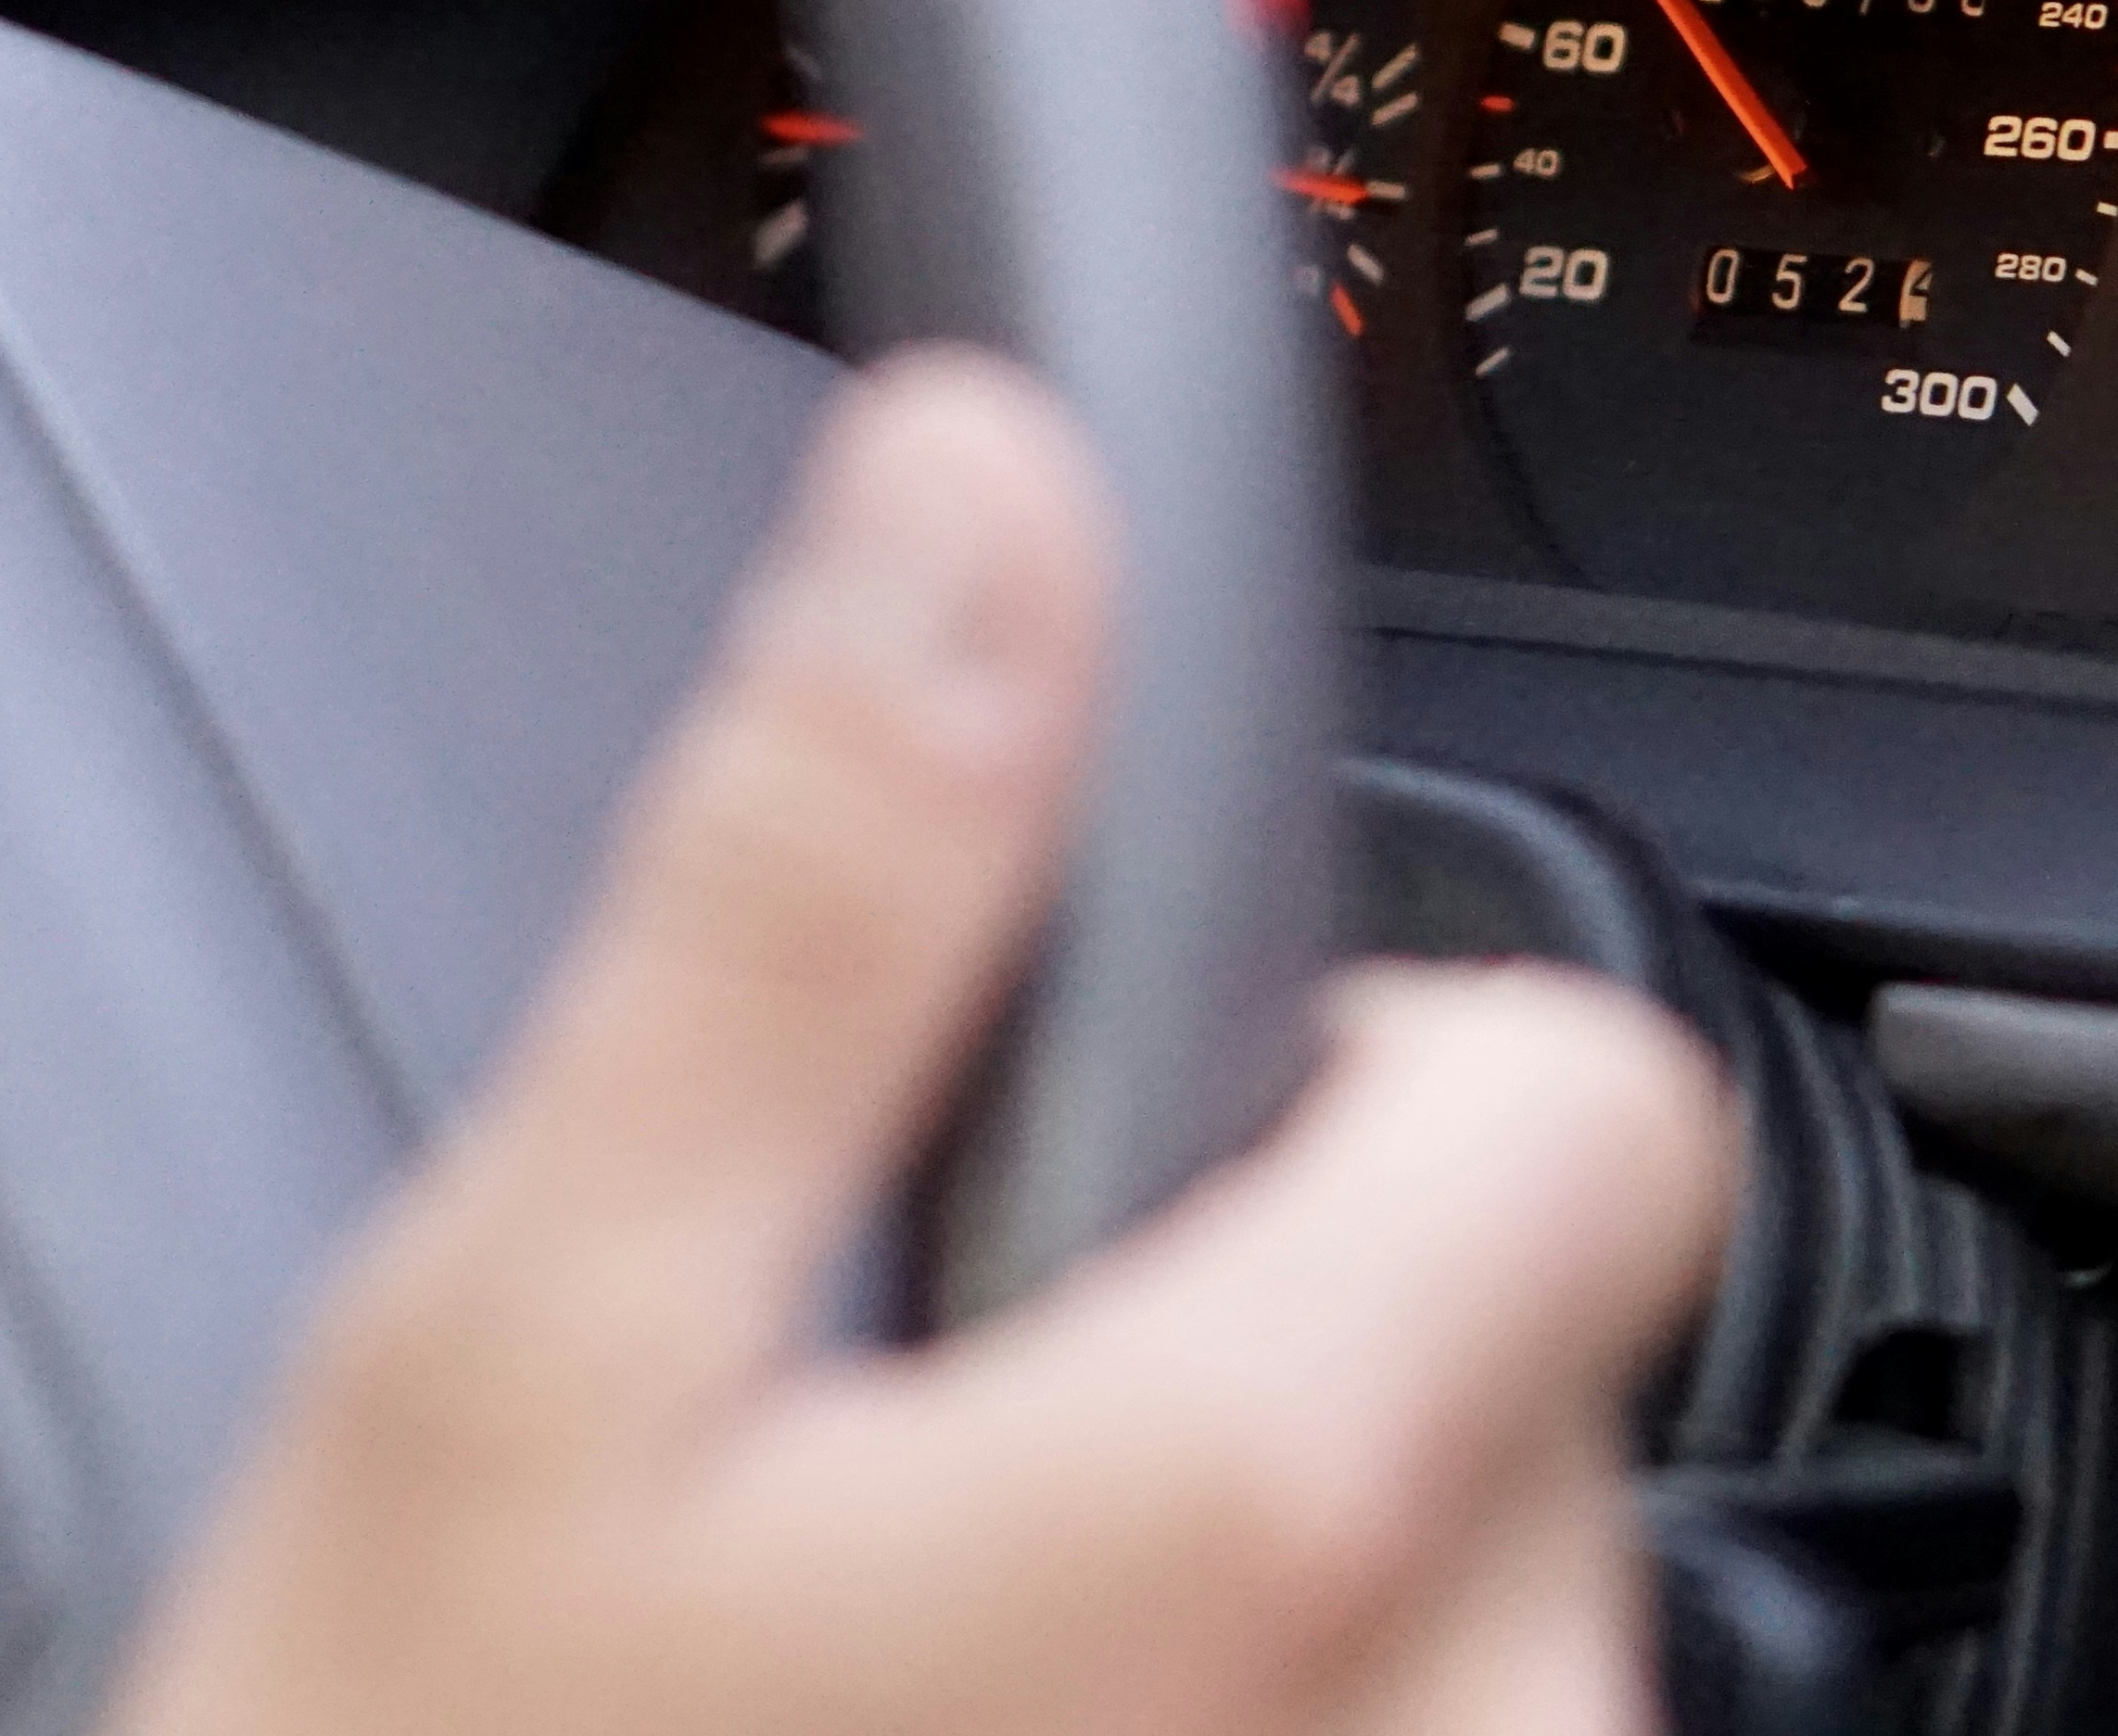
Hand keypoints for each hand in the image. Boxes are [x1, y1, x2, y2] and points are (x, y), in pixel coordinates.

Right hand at [102, 351, 1740, 1735]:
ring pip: (1465, 1614)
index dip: (1381, 1060)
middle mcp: (1480, 1735)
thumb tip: (984, 504)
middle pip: (1511, 1362)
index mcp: (1285, 1498)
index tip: (1140, 1157)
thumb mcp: (517, 1353)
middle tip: (907, 1513)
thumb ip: (805, 903)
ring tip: (914, 1707)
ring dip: (1244, 1613)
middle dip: (1255, 1365)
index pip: (1600, 1090)